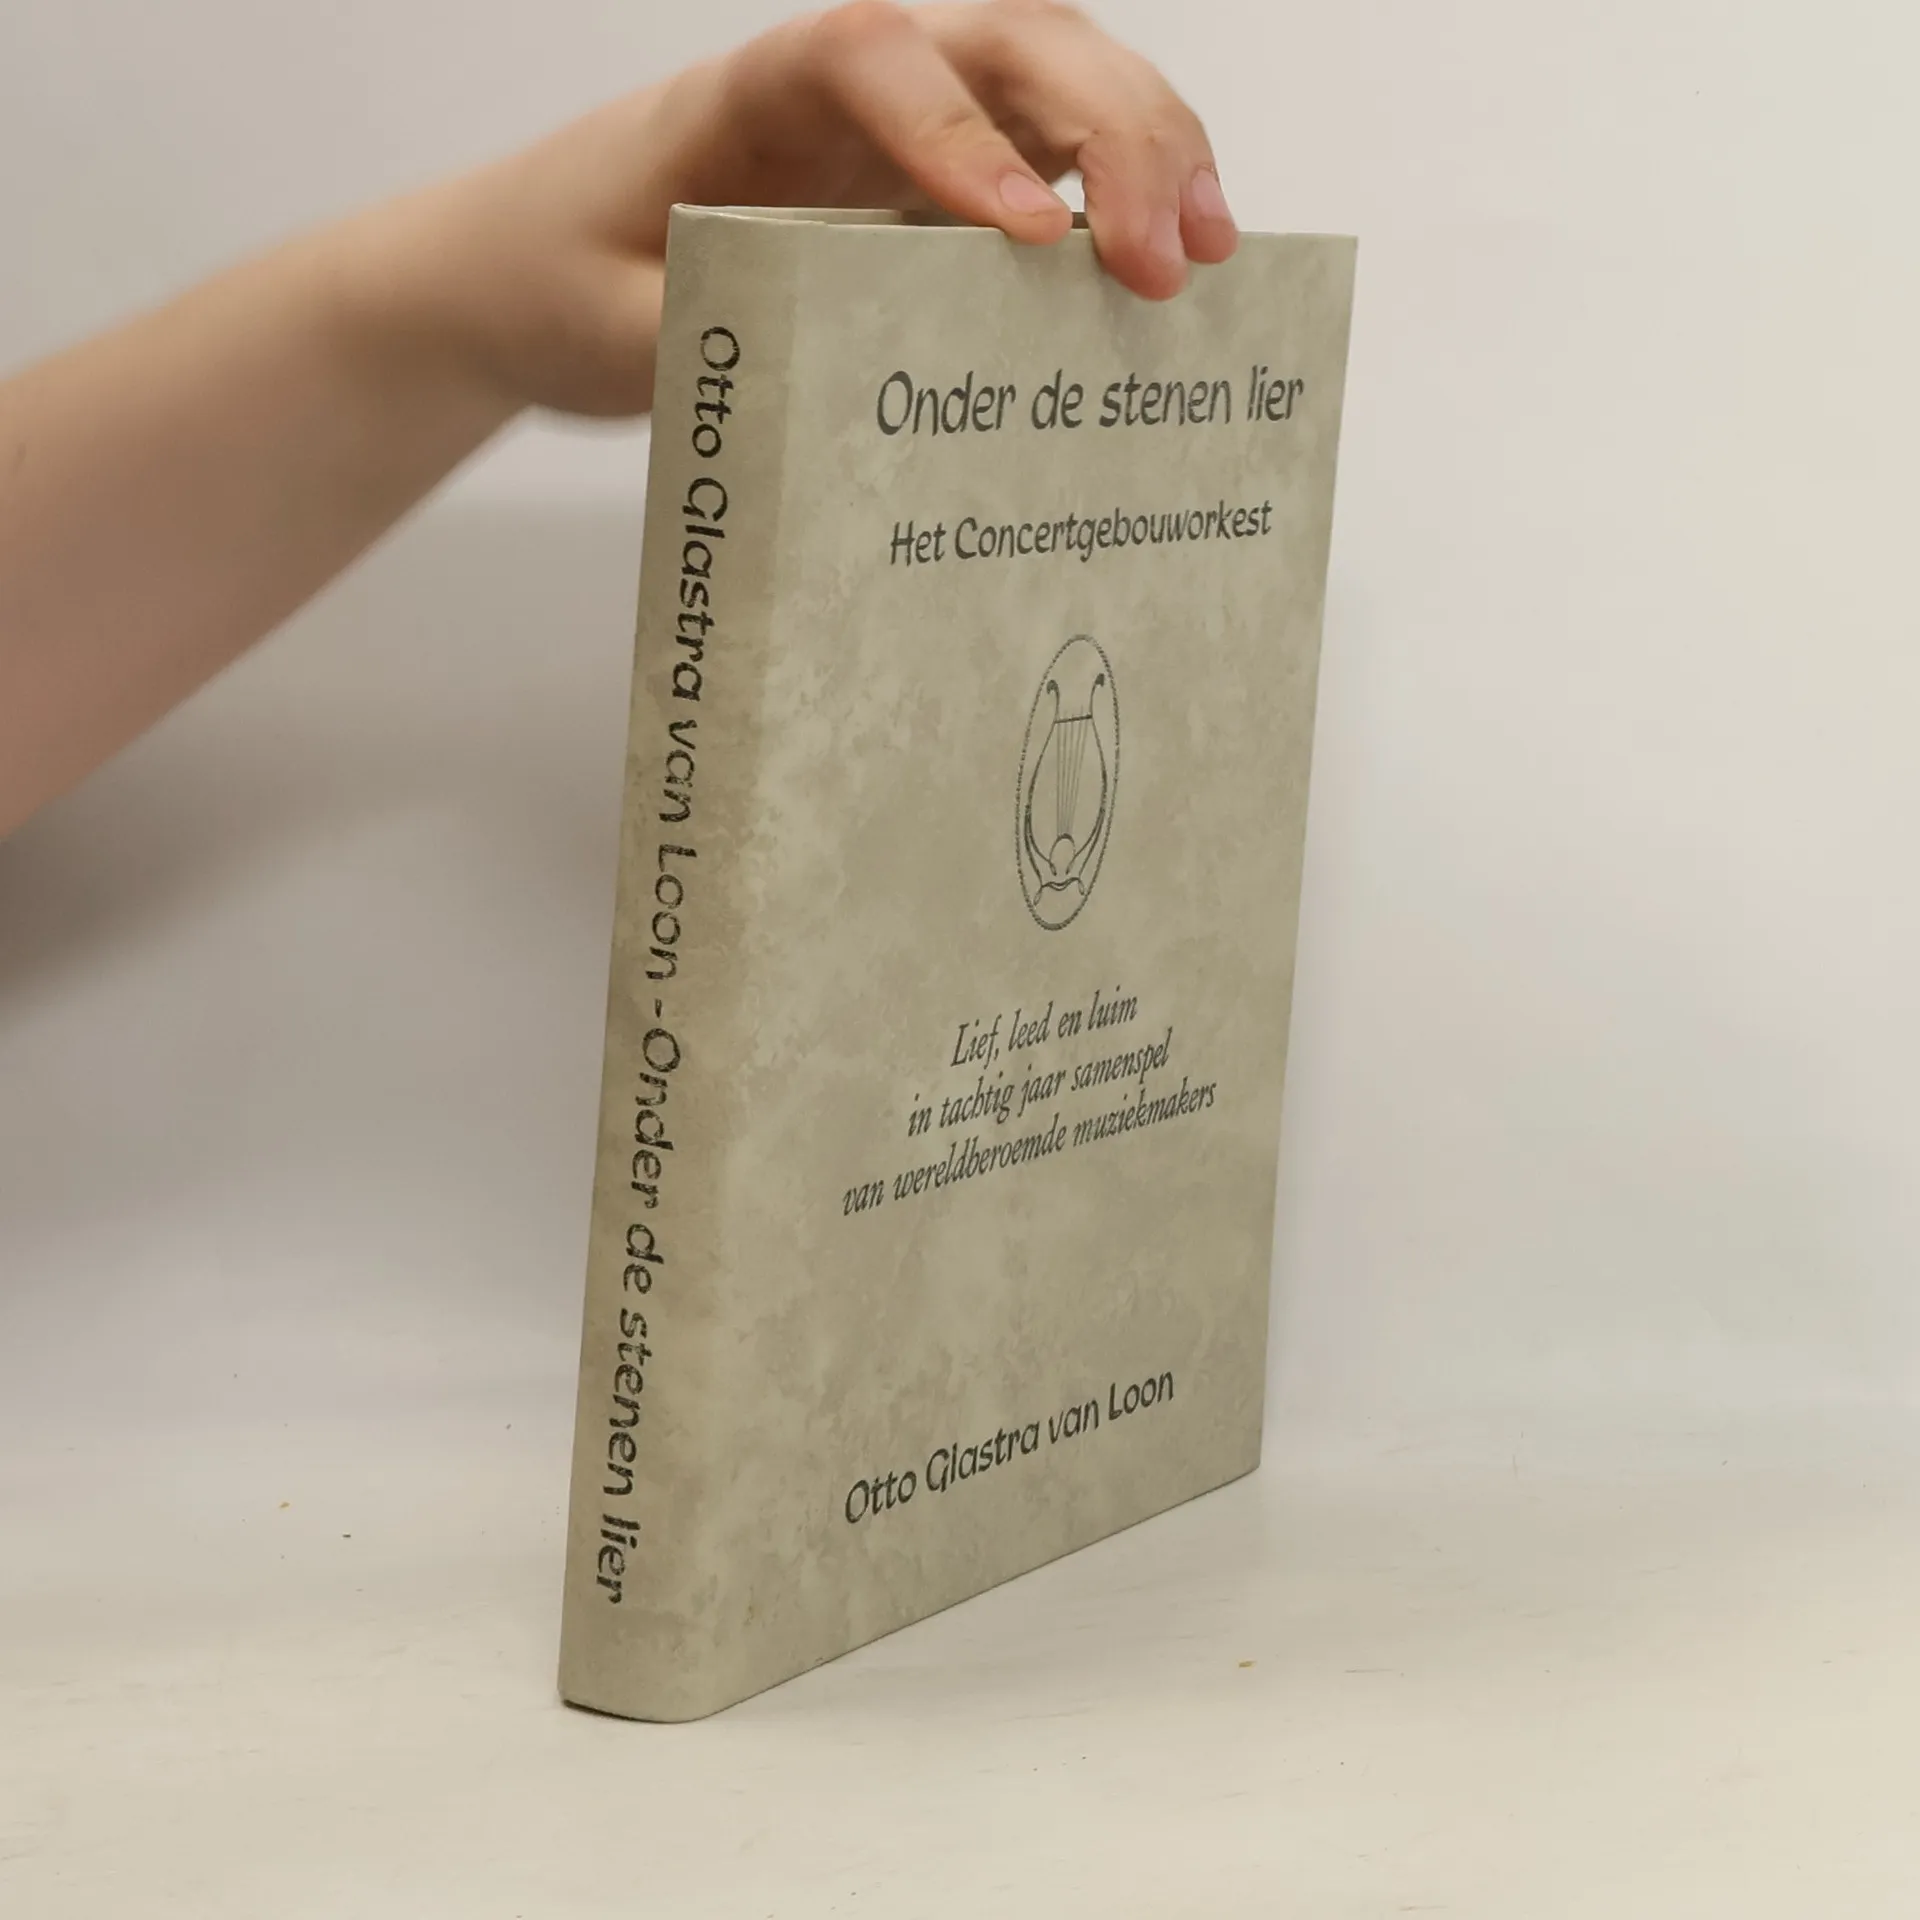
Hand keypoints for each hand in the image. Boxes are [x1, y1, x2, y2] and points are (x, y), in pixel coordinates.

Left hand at [371, 1, 1239, 417]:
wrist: (536, 261)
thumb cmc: (557, 271)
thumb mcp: (600, 323)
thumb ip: (700, 337)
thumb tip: (829, 381)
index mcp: (754, 90)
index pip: (872, 64)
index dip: (958, 138)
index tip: (1024, 236)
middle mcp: (852, 88)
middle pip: (1008, 47)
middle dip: (1107, 136)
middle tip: (1164, 262)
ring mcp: (906, 131)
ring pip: (1057, 89)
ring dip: (1148, 156)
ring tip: (1211, 257)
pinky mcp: (934, 189)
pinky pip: (1052, 169)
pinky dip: (1123, 207)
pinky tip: (1179, 272)